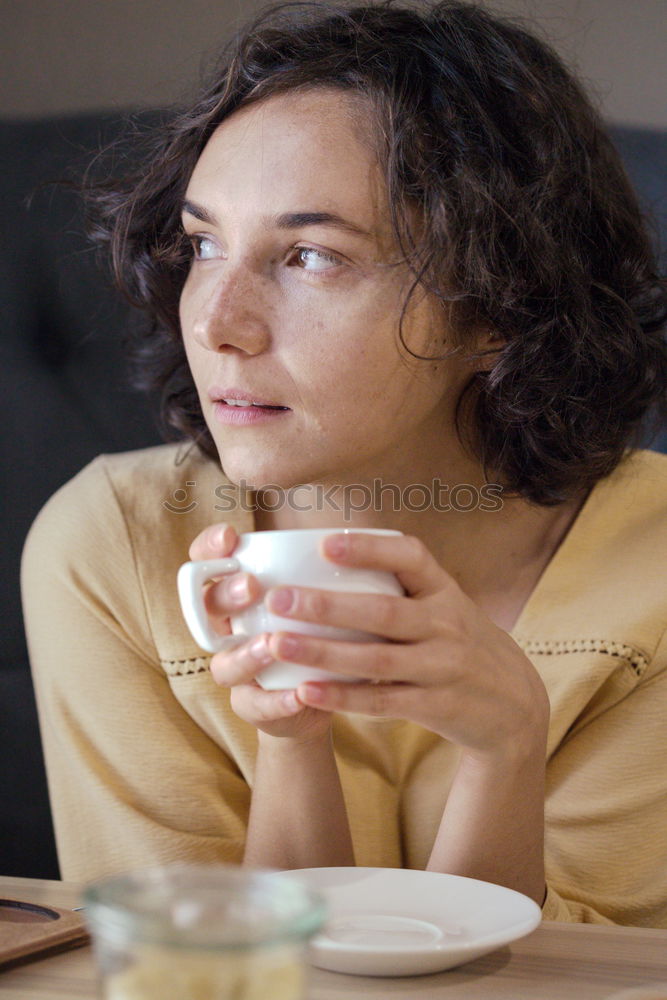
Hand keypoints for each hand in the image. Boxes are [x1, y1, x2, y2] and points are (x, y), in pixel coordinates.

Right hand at [188, 524, 332, 742]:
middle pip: (207, 609)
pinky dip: (277, 701)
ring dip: (246, 653)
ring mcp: (238, 670)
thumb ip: (323, 566)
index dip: (209, 549)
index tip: (230, 537)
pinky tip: (299, 695)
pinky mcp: (254, 705)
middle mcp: (228, 630)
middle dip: (225, 594)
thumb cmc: (321, 628)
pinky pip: (256, 706)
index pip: (205, 564)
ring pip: (224, 664)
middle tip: (251, 585)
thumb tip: (354, 527)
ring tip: (270, 644)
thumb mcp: (321, 594)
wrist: (322, 692)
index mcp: (237, 594)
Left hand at [259, 531, 548, 762]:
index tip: (325, 543)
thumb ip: (403, 587)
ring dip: (324, 653)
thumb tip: (327, 555)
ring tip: (278, 644)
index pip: (411, 557)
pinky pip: (383, 701)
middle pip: (383, 612)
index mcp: (445, 591)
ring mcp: (443, 667)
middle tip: (279, 599)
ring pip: (377, 659)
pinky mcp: (437, 706)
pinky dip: (343, 697)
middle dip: (327, 606)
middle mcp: (447, 625)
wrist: (515, 706)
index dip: (369, 548)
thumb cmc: (461, 645)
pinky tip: (306, 691)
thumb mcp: (447, 606)